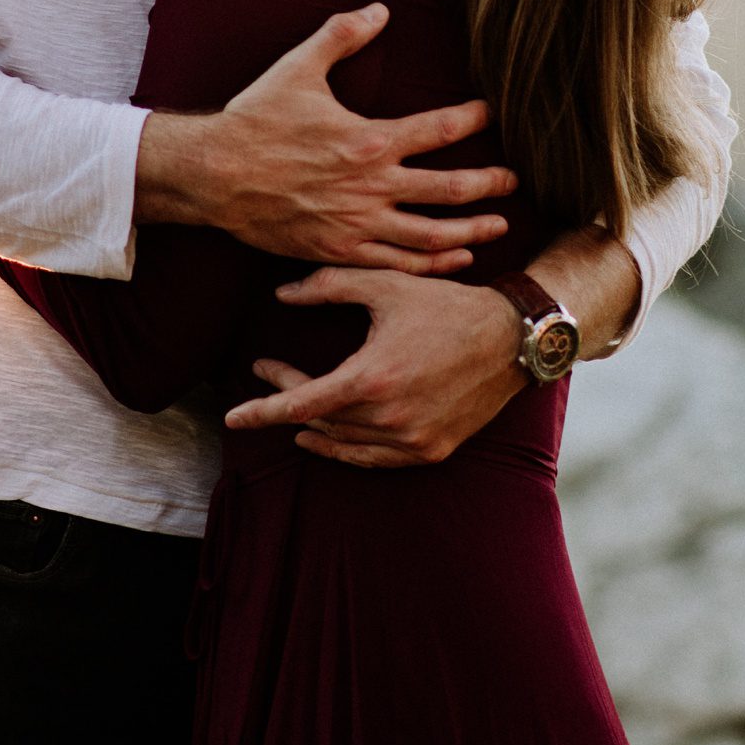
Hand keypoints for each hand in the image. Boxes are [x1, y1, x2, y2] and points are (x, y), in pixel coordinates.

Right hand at [136, 4, 516, 274]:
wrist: (212, 175)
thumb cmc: (255, 119)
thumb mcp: (297, 67)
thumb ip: (342, 35)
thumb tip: (379, 8)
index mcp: (369, 139)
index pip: (440, 129)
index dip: (473, 118)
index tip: (492, 112)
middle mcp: (372, 185)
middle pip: (451, 190)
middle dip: (490, 184)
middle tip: (515, 179)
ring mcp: (358, 223)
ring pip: (432, 236)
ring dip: (472, 231)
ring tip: (499, 225)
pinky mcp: (340, 250)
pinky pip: (398, 263)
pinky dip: (433, 264)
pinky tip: (455, 259)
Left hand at [223, 269, 524, 466]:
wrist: (512, 338)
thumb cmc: (447, 305)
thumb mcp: (386, 285)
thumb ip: (329, 286)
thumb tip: (283, 295)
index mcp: (371, 378)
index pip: (300, 405)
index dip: (261, 411)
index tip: (232, 416)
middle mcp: (389, 418)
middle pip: (319, 421)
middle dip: (287, 400)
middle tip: (270, 373)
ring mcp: (412, 440)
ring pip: (345, 443)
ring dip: (316, 427)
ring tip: (294, 415)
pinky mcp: (432, 451)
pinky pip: (375, 459)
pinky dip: (349, 449)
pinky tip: (332, 437)